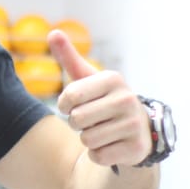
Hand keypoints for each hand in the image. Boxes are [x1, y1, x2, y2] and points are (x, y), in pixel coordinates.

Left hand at [50, 30, 152, 168]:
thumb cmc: (102, 100)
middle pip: (76, 120)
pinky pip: (98, 156)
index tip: (74, 104)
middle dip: (78, 123)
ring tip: (103, 130)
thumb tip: (53, 32)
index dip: (65, 105)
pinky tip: (111, 145)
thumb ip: (69, 57)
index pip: (69, 97)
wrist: (137, 130)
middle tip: (93, 119)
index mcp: (113, 79)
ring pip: (87, 140)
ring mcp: (134, 125)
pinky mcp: (136, 149)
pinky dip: (99, 154)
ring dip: (89, 139)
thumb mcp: (87, 78)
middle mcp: (127, 99)